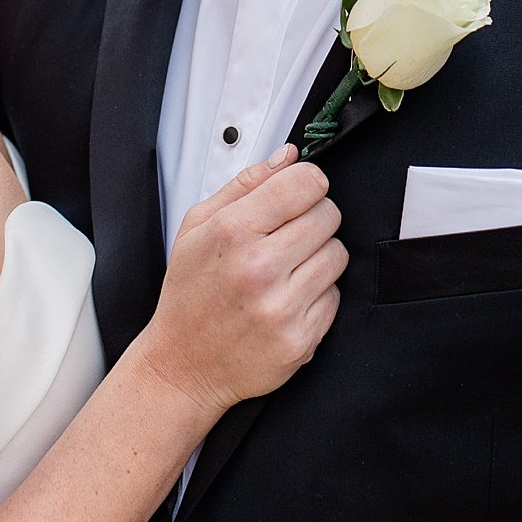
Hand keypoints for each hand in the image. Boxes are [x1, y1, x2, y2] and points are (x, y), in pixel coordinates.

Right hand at [142, 146, 345, 416]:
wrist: (184, 364)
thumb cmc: (190, 293)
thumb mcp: (197, 227)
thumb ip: (245, 184)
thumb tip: (288, 156)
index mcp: (233, 232)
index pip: (305, 183)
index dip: (307, 183)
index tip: (299, 193)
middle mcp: (259, 268)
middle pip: (328, 215)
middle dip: (313, 218)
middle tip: (288, 235)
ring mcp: (282, 307)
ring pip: (338, 255)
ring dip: (318, 256)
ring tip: (287, 268)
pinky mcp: (300, 340)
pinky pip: (336, 297)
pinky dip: (318, 294)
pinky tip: (288, 298)